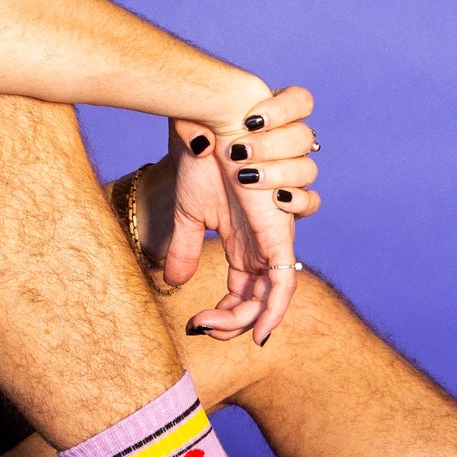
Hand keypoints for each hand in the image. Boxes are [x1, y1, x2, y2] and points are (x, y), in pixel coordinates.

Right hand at [141, 86, 318, 344]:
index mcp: (244, 243)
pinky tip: (258, 331)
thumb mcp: (190, 213)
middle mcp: (262, 245)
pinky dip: (274, 311)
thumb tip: (172, 281)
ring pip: (268, 299)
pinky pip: (284, 285)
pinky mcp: (279, 235)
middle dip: (231, 324)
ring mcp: (273, 242)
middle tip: (201, 327)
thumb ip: (185, 248)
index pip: (242, 295)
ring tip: (210, 319)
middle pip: (258, 303)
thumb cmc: (204, 160)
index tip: (194, 324)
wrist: (215, 125)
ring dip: (239, 317)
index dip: (224, 317)